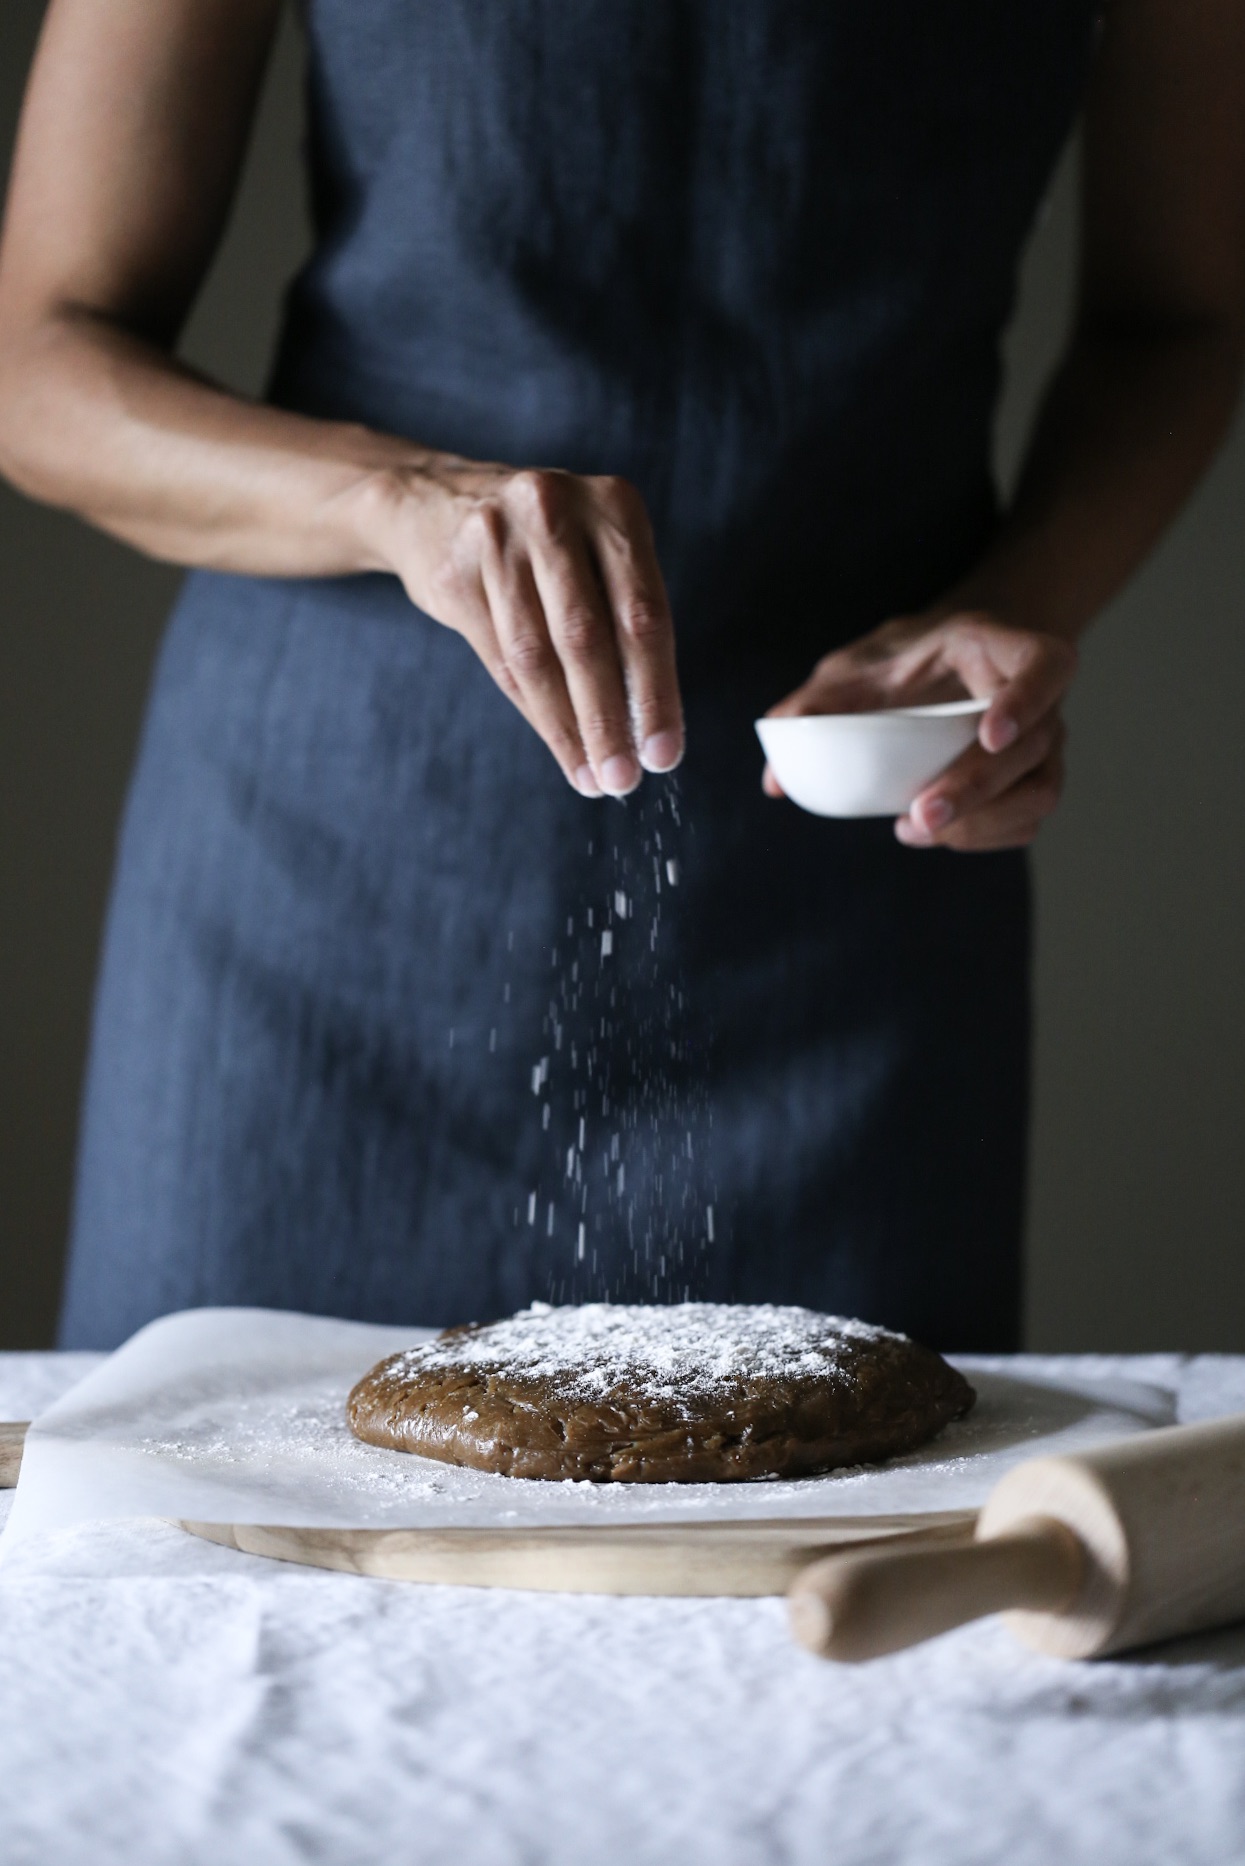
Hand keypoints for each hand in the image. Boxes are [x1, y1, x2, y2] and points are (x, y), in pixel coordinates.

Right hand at [365, 455, 682, 796]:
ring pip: (537, 656)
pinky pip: (501, 660)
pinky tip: (560, 746)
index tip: (664, 752)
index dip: (656, 691)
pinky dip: (535, 712)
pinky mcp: (456, 574)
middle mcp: (554, 511)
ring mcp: (497, 539)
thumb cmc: (545, 544)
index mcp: (612, 505)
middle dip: (608, 719)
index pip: (642, 613)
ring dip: (569, 728)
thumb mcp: (598, 552)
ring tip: (591, 775)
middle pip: (586, 637)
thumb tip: (649, 725)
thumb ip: (626, 619)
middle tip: (624, 778)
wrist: (436, 503)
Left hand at [762, 610, 1076, 850]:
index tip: (989, 733)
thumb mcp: (857, 665)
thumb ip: (815, 708)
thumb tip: (774, 780)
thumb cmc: (908, 658)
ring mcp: (1043, 742)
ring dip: (981, 822)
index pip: (1047, 665)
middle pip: (1032, 746)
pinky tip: (936, 835)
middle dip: (977, 787)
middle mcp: (1039, 697)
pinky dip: (984, 836)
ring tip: (915, 830)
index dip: (1027, 699)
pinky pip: (1025, 820)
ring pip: (1038, 792)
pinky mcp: (1033, 780)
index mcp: (1003, 648)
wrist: (955, 659)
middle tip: (921, 814)